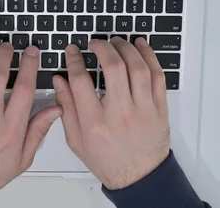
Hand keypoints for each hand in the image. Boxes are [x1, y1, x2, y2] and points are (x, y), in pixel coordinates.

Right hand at [54, 37, 169, 189]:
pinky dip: (149, 56)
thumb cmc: (108, 159)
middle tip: (96, 43)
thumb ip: (67, 108)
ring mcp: (143, 110)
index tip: (73, 51)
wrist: (139, 177)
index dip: (74, 60)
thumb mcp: (76, 140)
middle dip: (103, 47)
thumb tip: (60, 81)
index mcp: (95, 122)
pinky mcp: (159, 108)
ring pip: (137, 67)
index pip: (81, 80)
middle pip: (113, 67)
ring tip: (116, 41)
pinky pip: (157, 75)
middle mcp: (120, 113)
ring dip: (126, 48)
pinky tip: (140, 46)